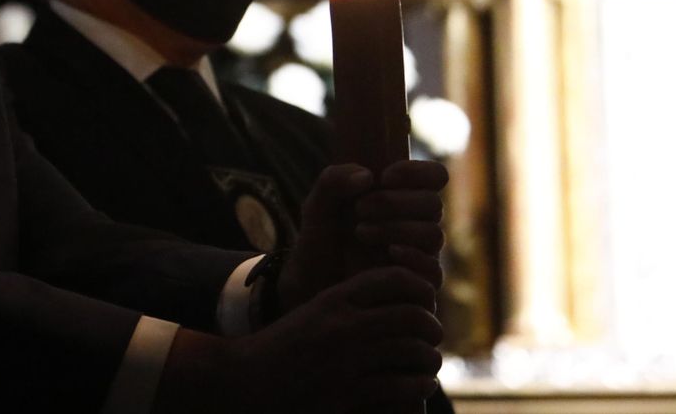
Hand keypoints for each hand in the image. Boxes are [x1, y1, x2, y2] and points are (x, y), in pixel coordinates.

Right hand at [156, 267, 443, 413]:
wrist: (244, 383)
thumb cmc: (281, 350)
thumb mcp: (313, 313)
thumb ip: (349, 304)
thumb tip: (395, 302)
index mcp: (334, 300)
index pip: (393, 279)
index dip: (418, 287)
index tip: (425, 300)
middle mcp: (344, 326)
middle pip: (411, 316)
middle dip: (430, 328)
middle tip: (432, 337)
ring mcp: (347, 362)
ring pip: (413, 352)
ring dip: (427, 360)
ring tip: (427, 365)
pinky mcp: (349, 396)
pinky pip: (402, 386)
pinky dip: (417, 387)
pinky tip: (416, 387)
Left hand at [279, 160, 447, 311]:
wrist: (312, 287)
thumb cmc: (320, 242)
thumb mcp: (317, 206)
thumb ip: (333, 181)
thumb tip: (367, 176)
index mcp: (404, 198)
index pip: (435, 176)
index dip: (417, 172)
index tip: (384, 176)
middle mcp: (418, 225)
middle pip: (433, 204)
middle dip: (394, 202)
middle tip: (359, 208)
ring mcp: (421, 256)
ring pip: (433, 234)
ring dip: (397, 228)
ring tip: (360, 231)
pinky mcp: (419, 286)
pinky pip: (434, 270)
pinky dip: (414, 257)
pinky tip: (388, 252)